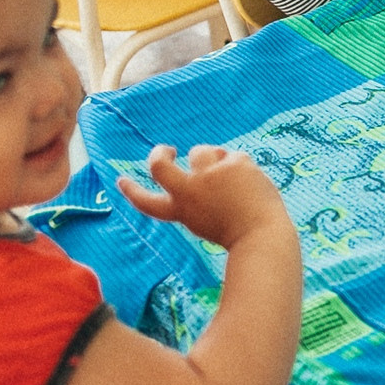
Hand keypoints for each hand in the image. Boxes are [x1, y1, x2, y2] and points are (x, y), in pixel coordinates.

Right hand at [118, 144, 296, 254]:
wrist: (263, 234)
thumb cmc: (238, 232)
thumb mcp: (206, 219)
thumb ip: (197, 195)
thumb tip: (199, 164)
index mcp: (182, 211)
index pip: (146, 202)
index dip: (131, 191)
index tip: (121, 180)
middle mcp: (190, 190)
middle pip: (159, 165)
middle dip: (158, 153)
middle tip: (167, 150)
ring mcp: (210, 174)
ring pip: (200, 150)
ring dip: (212, 160)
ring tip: (230, 181)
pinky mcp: (233, 163)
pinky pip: (233, 155)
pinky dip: (241, 167)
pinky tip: (251, 184)